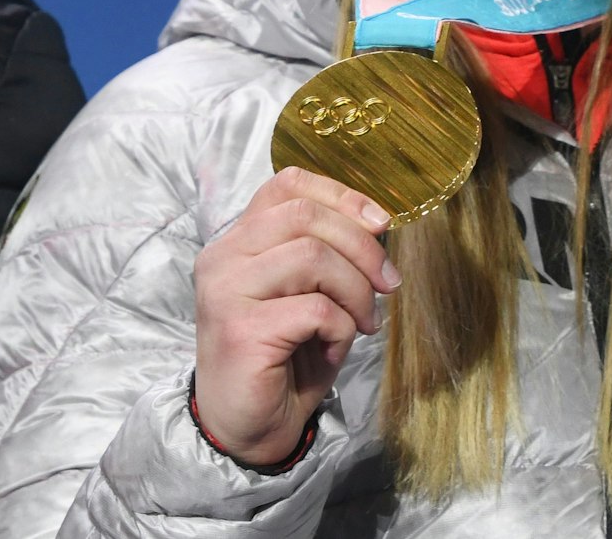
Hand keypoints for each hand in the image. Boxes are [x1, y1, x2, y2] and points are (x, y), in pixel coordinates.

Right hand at [192, 167, 397, 466]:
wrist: (250, 425)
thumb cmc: (286, 356)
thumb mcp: (310, 291)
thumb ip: (327, 252)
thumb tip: (377, 225)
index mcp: (239, 241)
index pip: (287, 185)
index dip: (342, 195)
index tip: (381, 223)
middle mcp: (223, 258)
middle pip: (305, 216)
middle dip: (362, 247)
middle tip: (388, 284)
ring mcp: (226, 292)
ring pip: (313, 256)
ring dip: (356, 290)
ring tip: (362, 322)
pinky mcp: (240, 329)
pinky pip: (315, 308)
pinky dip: (340, 328)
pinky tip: (331, 349)